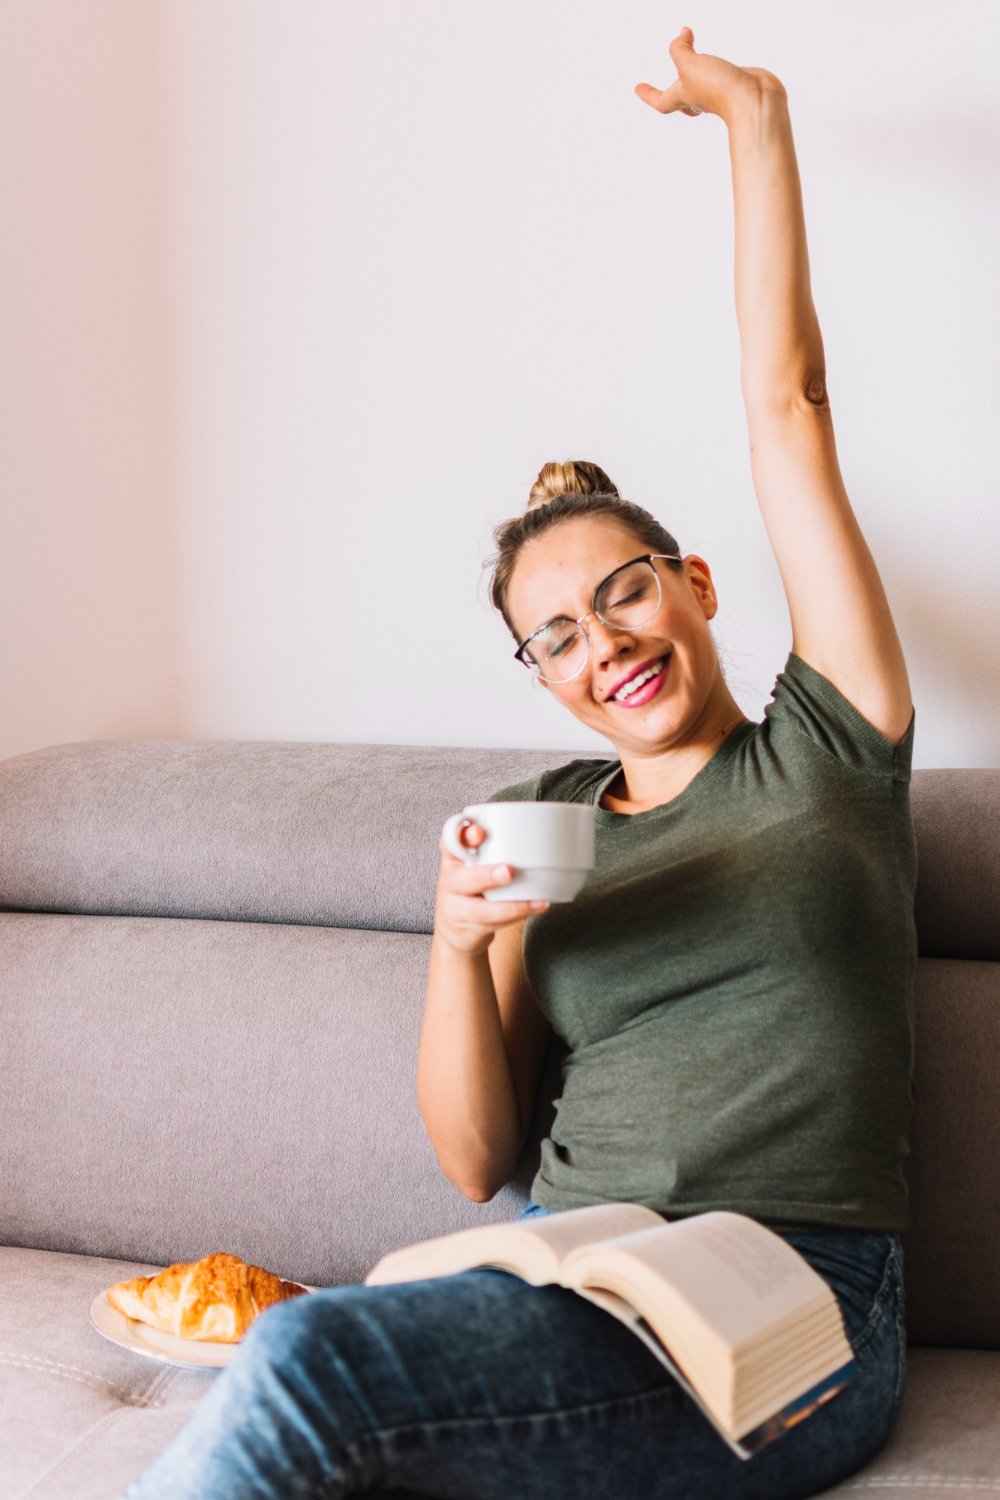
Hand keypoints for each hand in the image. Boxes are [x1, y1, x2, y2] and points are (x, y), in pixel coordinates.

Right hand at [433, 821, 547, 957]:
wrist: (456, 932)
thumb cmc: (472, 889)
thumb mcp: (474, 864)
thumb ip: (492, 848)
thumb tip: (540, 830)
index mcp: (454, 859)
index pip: (450, 842)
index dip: (461, 836)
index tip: (478, 832)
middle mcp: (452, 883)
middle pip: (461, 880)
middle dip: (485, 876)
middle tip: (508, 871)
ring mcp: (458, 910)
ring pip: (480, 911)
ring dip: (510, 906)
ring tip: (538, 901)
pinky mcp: (469, 930)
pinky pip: (493, 926)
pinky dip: (517, 917)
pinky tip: (537, 908)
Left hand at [635, 26, 784, 123]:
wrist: (753, 100)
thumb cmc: (720, 90)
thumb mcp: (689, 65)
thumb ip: (680, 49)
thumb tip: (682, 33)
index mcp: (684, 96)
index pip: (661, 99)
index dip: (648, 93)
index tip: (638, 88)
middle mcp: (700, 97)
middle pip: (680, 100)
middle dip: (672, 94)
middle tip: (666, 90)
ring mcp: (718, 92)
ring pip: (701, 89)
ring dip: (695, 80)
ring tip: (695, 67)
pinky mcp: (734, 84)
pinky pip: (720, 78)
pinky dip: (717, 70)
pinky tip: (720, 64)